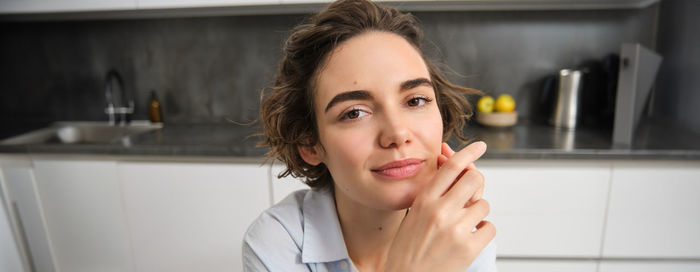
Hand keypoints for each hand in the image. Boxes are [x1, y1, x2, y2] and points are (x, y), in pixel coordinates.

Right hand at [384, 141, 495, 271]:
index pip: (452, 167)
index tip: (480, 146)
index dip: (468, 152)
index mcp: (424, 201)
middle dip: (476, 183)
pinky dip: (483, 230)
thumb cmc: (407, 247)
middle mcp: (440, 211)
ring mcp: (456, 229)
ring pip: (484, 204)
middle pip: (474, 180)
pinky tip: (470, 236)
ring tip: (464, 222)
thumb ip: (433, 193)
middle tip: (471, 191)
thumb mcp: (414, 214)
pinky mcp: (469, 248)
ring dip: (478, 211)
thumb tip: (453, 167)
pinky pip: (490, 227)